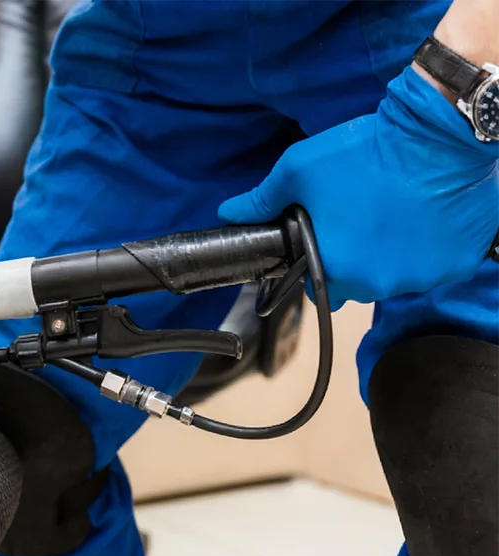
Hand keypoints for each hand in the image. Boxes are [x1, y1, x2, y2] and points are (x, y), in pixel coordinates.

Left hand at [219, 66, 498, 308]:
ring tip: (393, 213)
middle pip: (360, 284)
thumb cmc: (363, 152)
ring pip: (399, 275)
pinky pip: (435, 265)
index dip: (319, 264)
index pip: (319, 289)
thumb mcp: (298, 171)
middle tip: (361, 218)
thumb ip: (261, 200)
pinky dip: (428, 247)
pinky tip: (422, 216)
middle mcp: (381, 283)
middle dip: (356, 259)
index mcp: (339, 268)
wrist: (437, 132)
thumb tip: (230, 213)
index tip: (326, 242)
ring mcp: (424, 277)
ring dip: (393, 253)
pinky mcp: (457, 264)